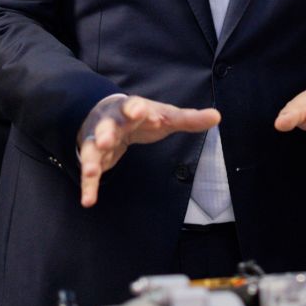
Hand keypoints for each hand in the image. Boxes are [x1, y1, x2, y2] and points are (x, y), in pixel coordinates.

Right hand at [79, 95, 219, 207]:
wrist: (108, 113)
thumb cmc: (142, 116)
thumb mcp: (165, 116)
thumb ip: (189, 119)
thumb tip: (217, 116)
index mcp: (133, 109)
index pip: (133, 105)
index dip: (135, 108)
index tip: (138, 111)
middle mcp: (112, 122)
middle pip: (107, 126)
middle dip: (105, 132)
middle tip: (105, 140)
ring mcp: (98, 140)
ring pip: (92, 149)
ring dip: (91, 160)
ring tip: (90, 172)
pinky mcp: (93, 157)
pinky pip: (90, 171)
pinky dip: (88, 186)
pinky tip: (88, 200)